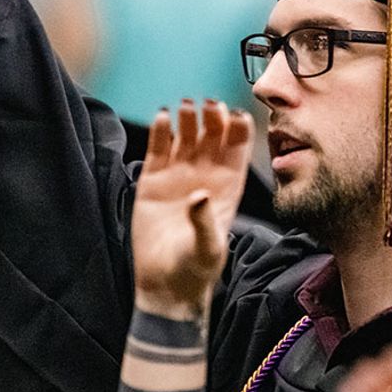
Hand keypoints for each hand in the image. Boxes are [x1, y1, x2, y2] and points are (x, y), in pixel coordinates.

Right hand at [131, 101, 253, 315]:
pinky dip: (160, 130)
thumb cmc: (195, 269)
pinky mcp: (153, 180)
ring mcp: (179, 175)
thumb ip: (204, 221)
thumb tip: (199, 195)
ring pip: (186, 136)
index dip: (239, 131)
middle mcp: (205, 176)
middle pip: (213, 136)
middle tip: (209, 106)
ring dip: (188, 118)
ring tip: (185, 107)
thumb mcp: (207, 248)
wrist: (165, 285)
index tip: (236, 115)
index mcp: (227, 187)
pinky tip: (161, 116)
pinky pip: (158, 148)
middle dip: (214, 118)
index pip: (238, 150)